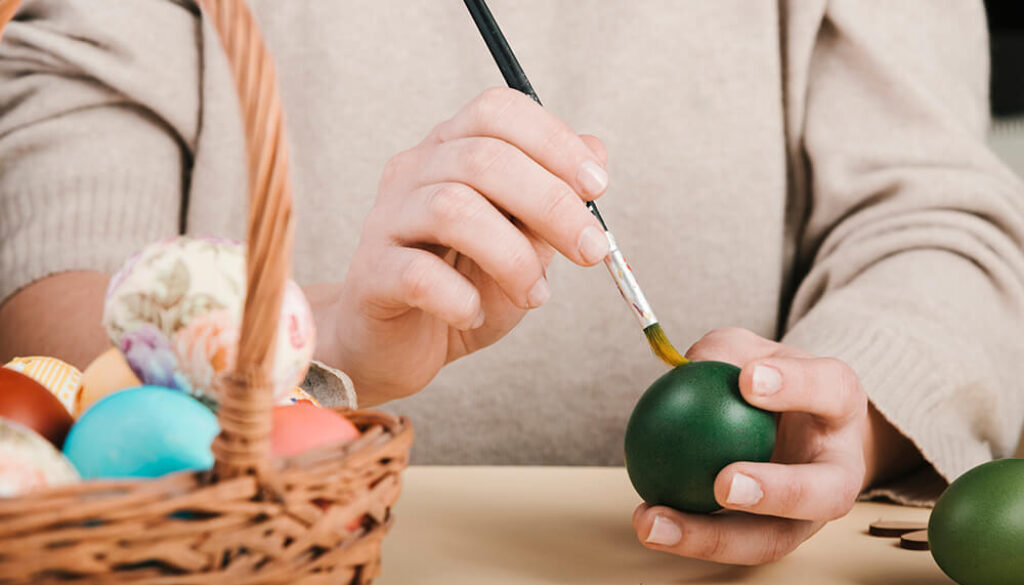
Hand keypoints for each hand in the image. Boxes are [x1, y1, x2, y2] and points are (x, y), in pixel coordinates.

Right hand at [322, 88, 609, 404]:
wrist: (402, 345)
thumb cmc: (465, 284)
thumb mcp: (524, 240)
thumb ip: (553, 198)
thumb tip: (596, 151)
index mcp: (450, 149)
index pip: (498, 111)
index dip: (554, 141)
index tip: (597, 187)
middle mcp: (413, 171)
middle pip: (484, 158)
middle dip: (552, 204)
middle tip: (591, 251)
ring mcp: (386, 220)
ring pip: (452, 209)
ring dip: (513, 257)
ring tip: (535, 295)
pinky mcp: (370, 274)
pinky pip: (418, 275)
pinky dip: (461, 299)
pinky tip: (473, 313)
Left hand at [633, 327, 885, 564]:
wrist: (791, 425)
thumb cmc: (765, 379)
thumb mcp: (748, 352)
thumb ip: (723, 352)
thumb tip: (686, 367)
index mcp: (839, 404)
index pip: (831, 389)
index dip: (796, 385)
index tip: (747, 379)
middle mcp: (840, 469)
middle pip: (827, 493)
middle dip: (778, 493)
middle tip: (722, 483)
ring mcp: (809, 516)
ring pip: (772, 539)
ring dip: (711, 538)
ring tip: (655, 521)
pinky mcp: (772, 538)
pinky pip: (730, 543)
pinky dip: (688, 536)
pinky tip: (645, 519)